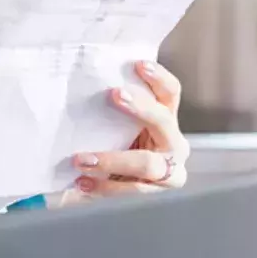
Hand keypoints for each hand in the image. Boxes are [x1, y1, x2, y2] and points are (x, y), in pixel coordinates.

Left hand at [68, 61, 188, 199]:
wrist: (118, 183)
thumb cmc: (117, 144)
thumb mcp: (118, 123)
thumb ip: (114, 107)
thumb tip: (84, 80)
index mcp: (167, 119)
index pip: (171, 93)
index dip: (159, 78)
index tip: (139, 64)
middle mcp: (174, 143)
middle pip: (163, 122)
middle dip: (140, 108)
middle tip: (114, 95)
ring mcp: (169, 171)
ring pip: (147, 164)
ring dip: (113, 160)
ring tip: (82, 160)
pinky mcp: (153, 193)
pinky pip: (130, 190)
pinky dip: (104, 187)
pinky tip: (82, 183)